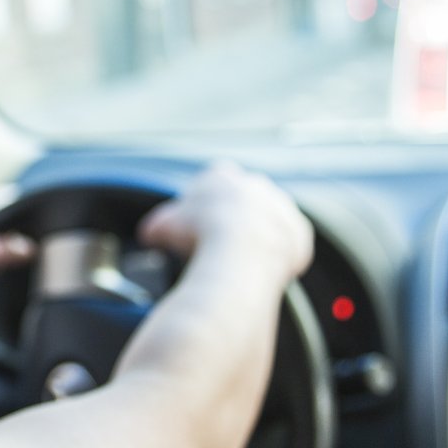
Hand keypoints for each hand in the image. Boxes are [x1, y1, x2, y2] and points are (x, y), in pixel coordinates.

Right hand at [137, 162, 312, 282]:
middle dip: (233, 219)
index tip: (197, 226)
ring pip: (268, 221)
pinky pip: (288, 245)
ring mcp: (280, 206)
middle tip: (218, 245)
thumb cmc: (198, 234)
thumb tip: (149, 234)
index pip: (212, 183)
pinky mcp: (298, 231)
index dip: (203, 205)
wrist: (241, 250)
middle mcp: (255, 184)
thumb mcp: (162, 227)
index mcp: (222, 176)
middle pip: (242, 201)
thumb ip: (157, 227)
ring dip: (257, 237)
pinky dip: (276, 257)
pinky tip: (261, 271)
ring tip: (241, 261)